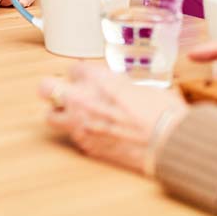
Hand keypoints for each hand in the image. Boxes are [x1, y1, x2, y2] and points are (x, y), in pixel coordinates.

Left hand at [39, 63, 186, 174]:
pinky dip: (81, 134)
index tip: (88, 79)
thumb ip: (118, 84)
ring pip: (51, 115)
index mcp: (96, 78)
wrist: (169, 143)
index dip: (82, 75)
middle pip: (47, 87)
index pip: (73, 69)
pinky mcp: (86, 146)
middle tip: (66, 93)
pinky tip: (96, 134)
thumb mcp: (140, 86)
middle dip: (54, 89)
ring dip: (61, 114)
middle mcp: (82, 98)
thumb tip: (117, 87)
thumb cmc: (163, 112)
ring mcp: (80, 124)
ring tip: (74, 116)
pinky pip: (72, 137)